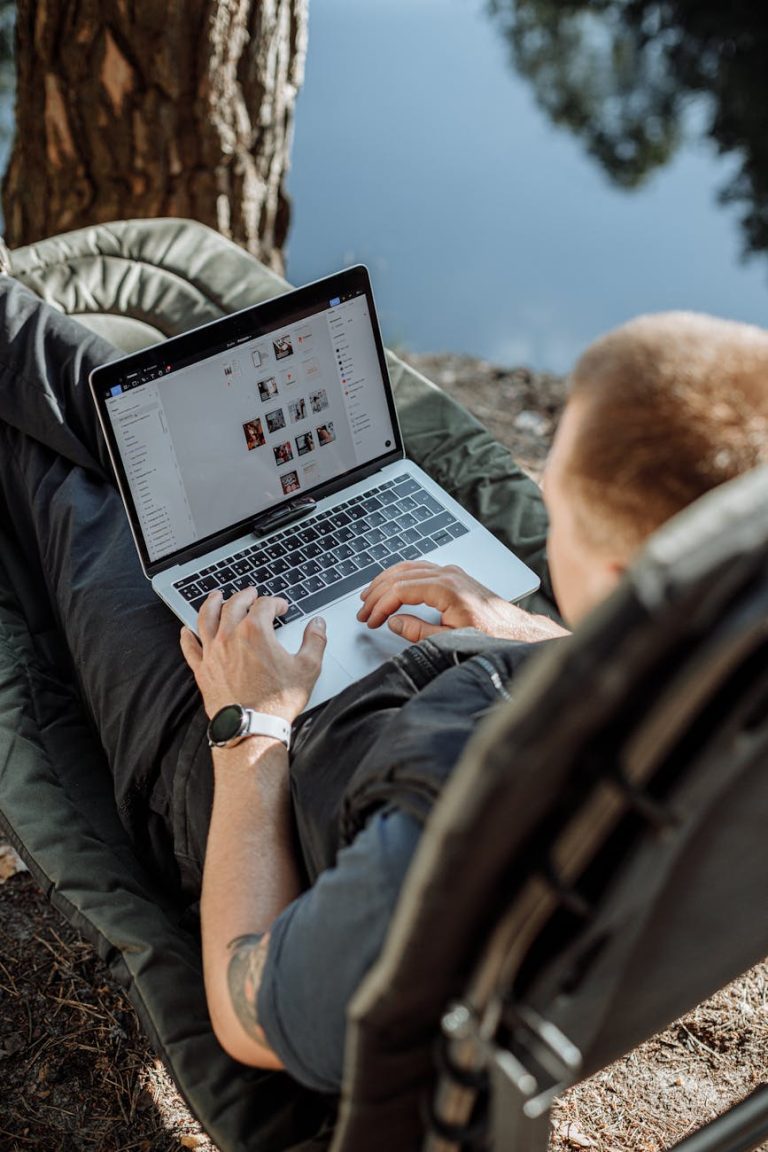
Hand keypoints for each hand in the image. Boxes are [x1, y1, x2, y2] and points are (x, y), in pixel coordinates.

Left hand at [180, 589, 326, 722]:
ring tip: (216, 596)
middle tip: (251, 594)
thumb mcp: (307, 668)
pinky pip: (190, 647)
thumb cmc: (278, 700)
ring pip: (206, 618)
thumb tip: (318, 624)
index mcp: (255, 631)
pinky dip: (187, 636)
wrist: (252, 728)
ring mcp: (213, 652)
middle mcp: (230, 636)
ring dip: (212, 603)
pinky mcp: (202, 669)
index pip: (264, 605)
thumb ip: (315, 640)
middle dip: (245, 596)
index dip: (275, 602)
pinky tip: (186, 630)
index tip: (281, 607)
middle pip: (233, 604)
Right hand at [357, 561, 569, 643]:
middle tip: (363, 611)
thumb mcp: (451, 639)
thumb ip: (418, 632)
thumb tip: (394, 622)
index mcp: (445, 588)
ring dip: (385, 581)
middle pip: (400, 576)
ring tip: (369, 597)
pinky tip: (391, 584)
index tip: (370, 619)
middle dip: (377, 594)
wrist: (516, 630)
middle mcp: (447, 574)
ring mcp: (450, 572)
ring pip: (407, 568)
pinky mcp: (453, 575)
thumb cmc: (491, 635)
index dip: (380, 606)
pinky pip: (418, 568)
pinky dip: (400, 576)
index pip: (400, 590)